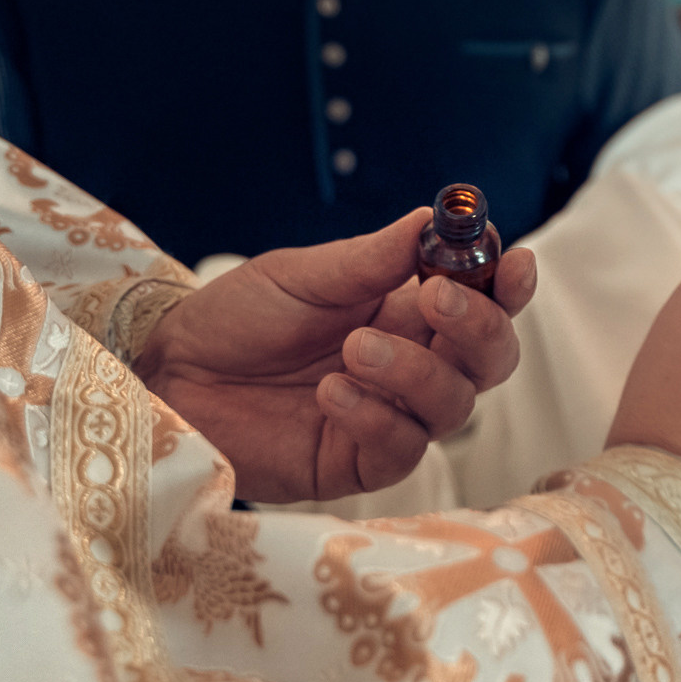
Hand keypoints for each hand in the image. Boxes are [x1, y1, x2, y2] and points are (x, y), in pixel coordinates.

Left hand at [135, 208, 537, 503]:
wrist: (170, 376)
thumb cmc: (235, 320)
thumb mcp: (303, 275)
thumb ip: (373, 258)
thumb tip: (435, 219)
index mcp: (405, 310)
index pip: (482, 300)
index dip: (506, 285)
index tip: (510, 262)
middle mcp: (410, 363)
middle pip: (489, 358)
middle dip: (478, 327)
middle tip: (434, 297)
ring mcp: (389, 415)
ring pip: (454, 404)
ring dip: (416, 371)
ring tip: (355, 348)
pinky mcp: (358, 462)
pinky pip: (402, 447)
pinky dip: (376, 415)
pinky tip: (332, 393)